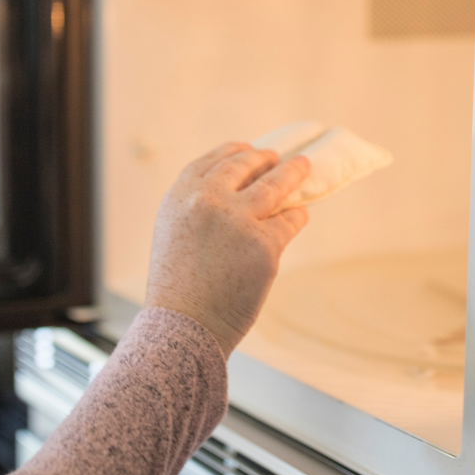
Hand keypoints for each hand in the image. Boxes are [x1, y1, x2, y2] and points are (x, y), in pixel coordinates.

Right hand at [144, 142, 310, 357]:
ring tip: (302, 166)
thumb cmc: (177, 288)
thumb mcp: (173, 234)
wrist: (183, 325)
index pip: (211, 161)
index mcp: (179, 196)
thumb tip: (238, 192)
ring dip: (292, 172)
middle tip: (277, 157)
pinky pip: (290, 221)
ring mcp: (238, 220)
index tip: (248, 149)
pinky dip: (296, 216)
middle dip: (264, 158)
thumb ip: (196, 210)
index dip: (233, 151)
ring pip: (275, 185)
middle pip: (244, 166)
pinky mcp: (265, 244)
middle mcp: (207, 200)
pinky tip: (299, 215)